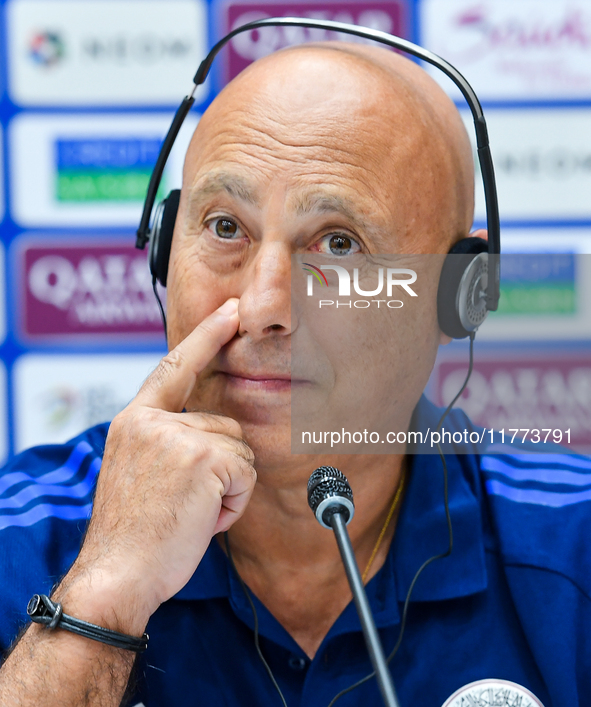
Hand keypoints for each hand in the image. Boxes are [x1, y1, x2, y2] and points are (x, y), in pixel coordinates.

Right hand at [65, 298, 254, 632]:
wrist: (118, 574)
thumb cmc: (133, 533)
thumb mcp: (139, 471)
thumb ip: (166, 440)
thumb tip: (209, 433)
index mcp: (135, 420)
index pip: (175, 365)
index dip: (206, 336)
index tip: (231, 310)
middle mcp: (153, 420)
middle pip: (226, 426)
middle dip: (221, 467)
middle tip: (186, 502)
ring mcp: (178, 436)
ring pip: (240, 450)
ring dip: (227, 487)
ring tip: (190, 512)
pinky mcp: (204, 457)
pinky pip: (247, 474)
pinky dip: (234, 504)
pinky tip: (202, 519)